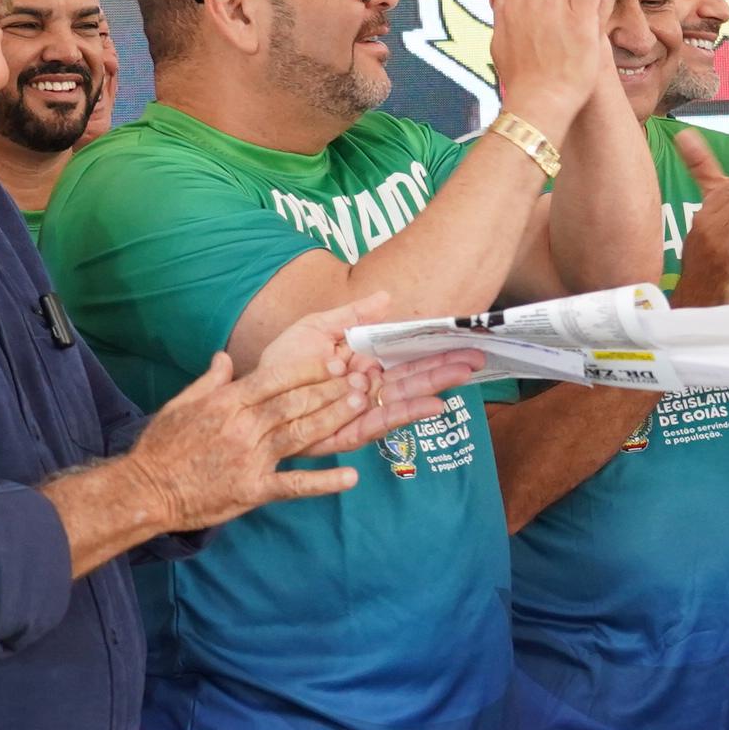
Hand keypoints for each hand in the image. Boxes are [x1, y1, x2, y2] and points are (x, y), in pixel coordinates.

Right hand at [122, 340, 389, 533]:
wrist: (146, 490)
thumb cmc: (162, 446)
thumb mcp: (181, 404)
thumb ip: (209, 380)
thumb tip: (225, 357)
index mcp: (226, 402)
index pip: (275, 379)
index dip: (309, 369)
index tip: (334, 360)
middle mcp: (243, 427)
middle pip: (295, 404)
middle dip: (331, 390)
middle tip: (362, 380)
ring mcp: (250, 458)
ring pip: (300, 435)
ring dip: (333, 420)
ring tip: (361, 407)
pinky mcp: (253, 489)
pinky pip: (294, 484)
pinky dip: (323, 481)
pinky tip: (350, 477)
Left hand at [243, 294, 481, 459]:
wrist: (250, 391)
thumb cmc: (281, 361)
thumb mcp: (317, 328)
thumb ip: (353, 316)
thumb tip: (388, 296)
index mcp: (363, 363)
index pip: (405, 355)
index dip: (433, 348)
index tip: (462, 338)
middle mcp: (367, 389)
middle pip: (411, 377)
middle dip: (444, 367)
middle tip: (478, 357)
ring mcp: (359, 411)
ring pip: (403, 398)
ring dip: (434, 387)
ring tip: (463, 376)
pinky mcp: (347, 433)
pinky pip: (380, 423)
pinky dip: (406, 413)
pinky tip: (432, 404)